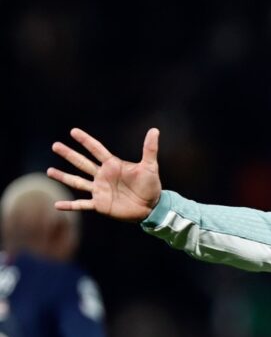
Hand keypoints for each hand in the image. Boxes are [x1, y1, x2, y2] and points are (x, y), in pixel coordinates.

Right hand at [46, 128, 162, 221]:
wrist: (151, 207)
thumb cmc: (151, 185)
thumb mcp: (150, 166)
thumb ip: (150, 149)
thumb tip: (154, 130)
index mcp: (112, 165)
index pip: (96, 150)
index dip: (85, 140)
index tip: (73, 131)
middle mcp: (103, 176)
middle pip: (82, 163)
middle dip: (69, 154)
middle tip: (55, 145)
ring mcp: (99, 190)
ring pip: (77, 182)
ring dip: (63, 177)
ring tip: (49, 171)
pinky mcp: (100, 204)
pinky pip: (81, 204)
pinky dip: (70, 205)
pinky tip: (57, 205)